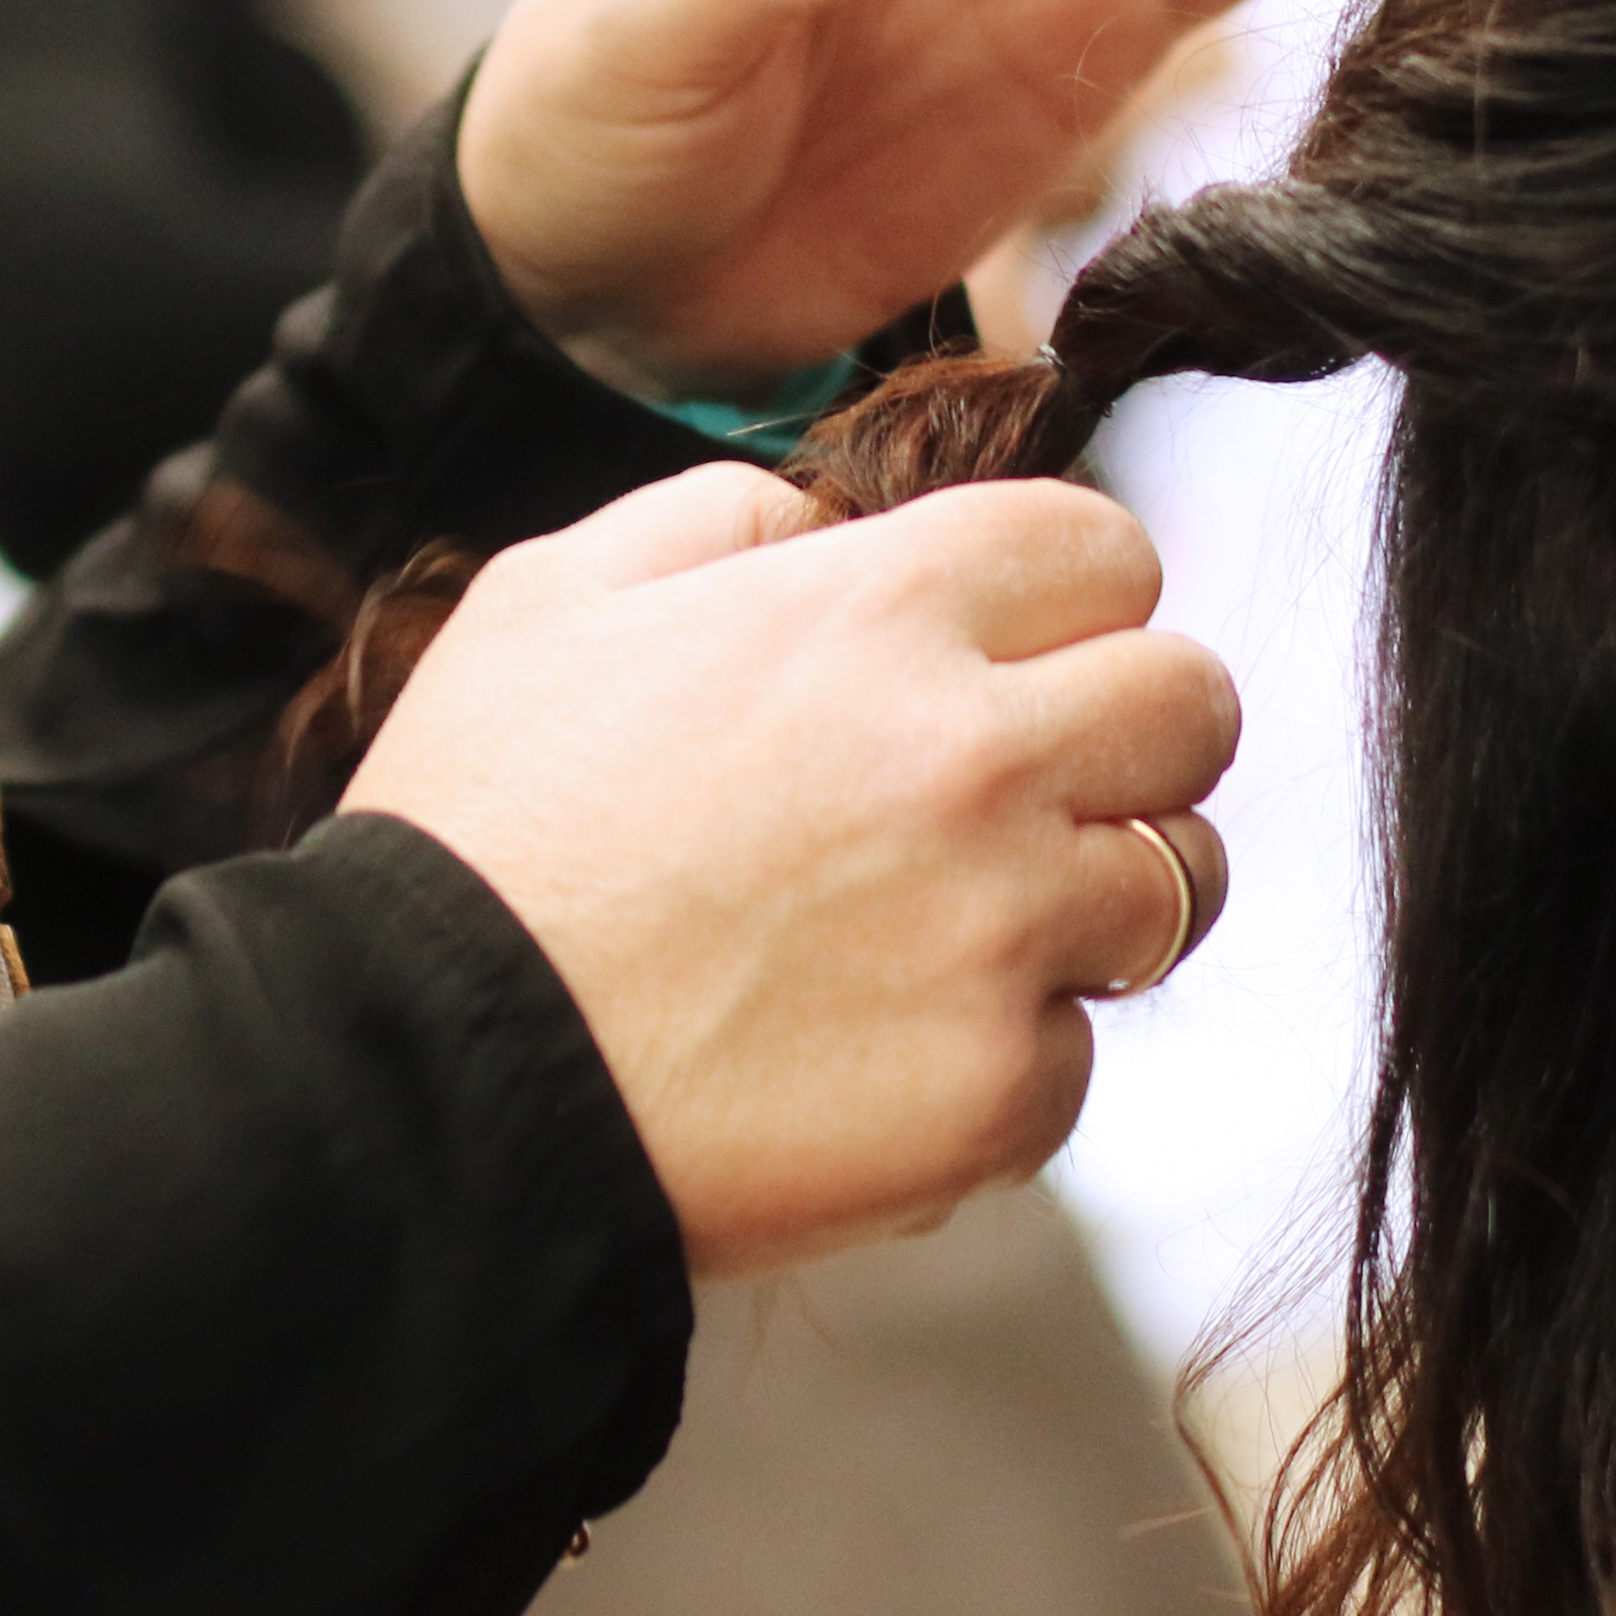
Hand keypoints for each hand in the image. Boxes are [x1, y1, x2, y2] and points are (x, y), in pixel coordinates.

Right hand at [338, 462, 1241, 1281]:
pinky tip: (867, 1055)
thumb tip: (828, 530)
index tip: (1017, 657)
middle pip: (1194, 706)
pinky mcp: (997, 1092)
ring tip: (945, 936)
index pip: (1108, 549)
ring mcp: (1001, 929)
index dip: (1065, 602)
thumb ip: (724, 522)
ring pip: (1172, 887)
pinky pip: (1075, 1061)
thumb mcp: (556, 596)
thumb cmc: (476, 837)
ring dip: (1087, 905)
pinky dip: (994, 1063)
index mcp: (884, 607)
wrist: (422, 1080)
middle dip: (1131, 741)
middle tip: (1030, 794)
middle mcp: (976, 753)